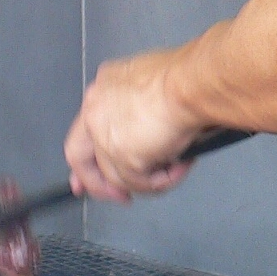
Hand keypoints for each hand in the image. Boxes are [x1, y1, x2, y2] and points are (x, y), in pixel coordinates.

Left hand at [65, 47, 207, 202]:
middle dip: (97, 184)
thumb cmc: (189, 78)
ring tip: (176, 169)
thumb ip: (144, 110)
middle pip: (79, 157)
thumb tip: (151, 135)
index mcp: (104, 88)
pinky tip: (180, 168)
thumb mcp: (157, 88)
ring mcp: (105, 135)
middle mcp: (96, 110)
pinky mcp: (122, 156)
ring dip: (147, 182)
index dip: (91, 154)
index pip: (86, 128)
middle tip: (119, 197)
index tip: (92, 173)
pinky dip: (162, 182)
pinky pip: (137, 183)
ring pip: (114, 176)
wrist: (196, 83)